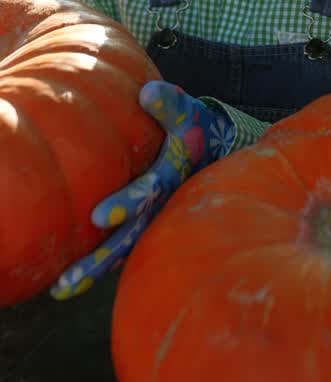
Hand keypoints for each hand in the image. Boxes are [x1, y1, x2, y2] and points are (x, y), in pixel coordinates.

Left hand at [50, 81, 234, 300]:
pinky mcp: (148, 227)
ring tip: (61, 288)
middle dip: (100, 258)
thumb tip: (147, 93)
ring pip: (125, 252)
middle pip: (130, 237)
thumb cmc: (197, 130)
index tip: (98, 215)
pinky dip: (102, 266)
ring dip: (94, 271)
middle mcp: (164, 206)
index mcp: (173, 177)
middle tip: (68, 278)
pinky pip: (125, 251)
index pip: (148, 192)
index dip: (126, 202)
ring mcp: (157, 221)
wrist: (218, 155)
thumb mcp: (189, 113)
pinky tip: (72, 280)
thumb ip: (170, 104)